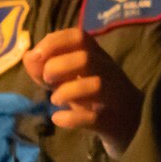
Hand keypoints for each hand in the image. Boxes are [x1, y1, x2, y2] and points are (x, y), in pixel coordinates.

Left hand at [23, 28, 141, 157]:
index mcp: (98, 57)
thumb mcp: (71, 79)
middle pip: (87, 58)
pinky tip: (58, 118)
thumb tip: (28, 56)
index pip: (80, 36)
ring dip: (67, 91)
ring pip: (95, 85)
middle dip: (59, 66)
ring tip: (54, 100)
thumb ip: (48, 67)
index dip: (54, 42)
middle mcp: (108, 72)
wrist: (133, 125)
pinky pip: (94, 118)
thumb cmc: (96, 97)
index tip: (37, 55)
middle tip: (47, 80)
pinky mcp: (113, 122)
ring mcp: (114, 97)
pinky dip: (71, 118)